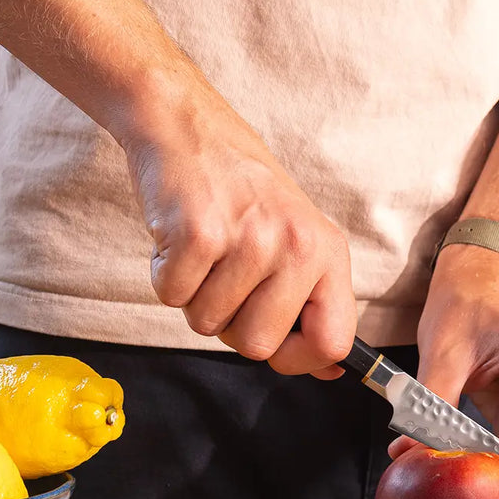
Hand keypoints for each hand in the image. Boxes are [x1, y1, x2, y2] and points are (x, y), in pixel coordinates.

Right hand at [117, 78, 355, 376]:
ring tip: (205, 249)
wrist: (187, 128)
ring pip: (208, 325)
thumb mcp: (295, 239)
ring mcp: (249, 239)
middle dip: (231, 325)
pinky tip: (179, 238)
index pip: (334, 342)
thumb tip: (331, 370)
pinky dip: (165, 275)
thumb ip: (312, 303)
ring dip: (195, 296)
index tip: (278, 349)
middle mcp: (296, 245)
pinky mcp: (198, 234)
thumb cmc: (240, 190)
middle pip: (259, 346)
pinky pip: (172, 298)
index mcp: (328, 252)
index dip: (299, 361)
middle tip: (226, 277)